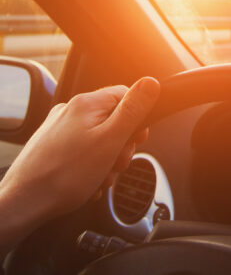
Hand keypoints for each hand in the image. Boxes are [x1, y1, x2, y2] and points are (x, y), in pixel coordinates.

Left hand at [0, 77, 159, 253]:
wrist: (24, 203)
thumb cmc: (65, 176)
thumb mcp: (110, 141)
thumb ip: (132, 111)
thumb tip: (151, 83)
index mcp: (86, 104)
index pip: (126, 95)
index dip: (137, 119)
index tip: (137, 139)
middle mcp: (70, 111)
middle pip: (113, 119)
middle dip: (121, 144)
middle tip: (116, 163)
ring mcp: (59, 128)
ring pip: (99, 137)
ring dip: (107, 158)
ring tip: (100, 176)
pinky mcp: (52, 145)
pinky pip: (83, 149)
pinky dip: (91, 165)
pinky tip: (88, 180)